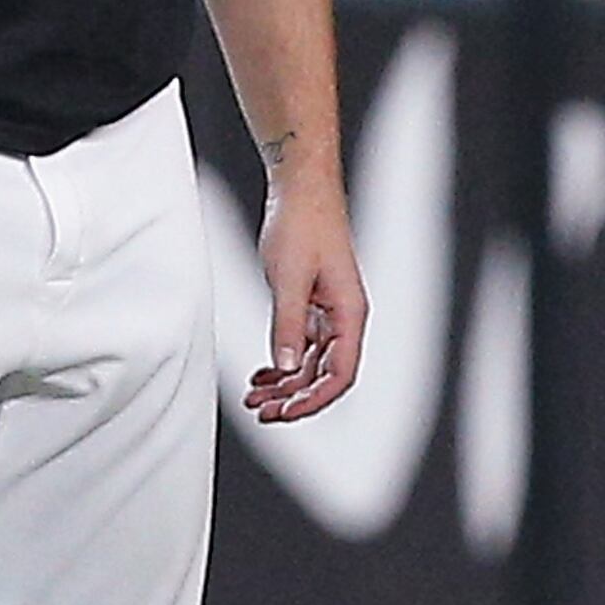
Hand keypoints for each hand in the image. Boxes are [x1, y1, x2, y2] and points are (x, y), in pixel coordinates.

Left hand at [245, 163, 364, 421]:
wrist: (300, 190)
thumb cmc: (302, 225)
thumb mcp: (288, 277)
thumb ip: (288, 324)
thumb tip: (287, 367)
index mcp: (350, 315)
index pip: (339, 375)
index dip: (313, 400)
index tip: (284, 414)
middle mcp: (344, 319)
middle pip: (325, 375)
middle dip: (294, 398)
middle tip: (261, 412)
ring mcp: (328, 312)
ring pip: (311, 362)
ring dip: (285, 383)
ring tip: (255, 397)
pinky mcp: (311, 303)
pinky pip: (301, 344)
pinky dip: (283, 361)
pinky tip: (263, 373)